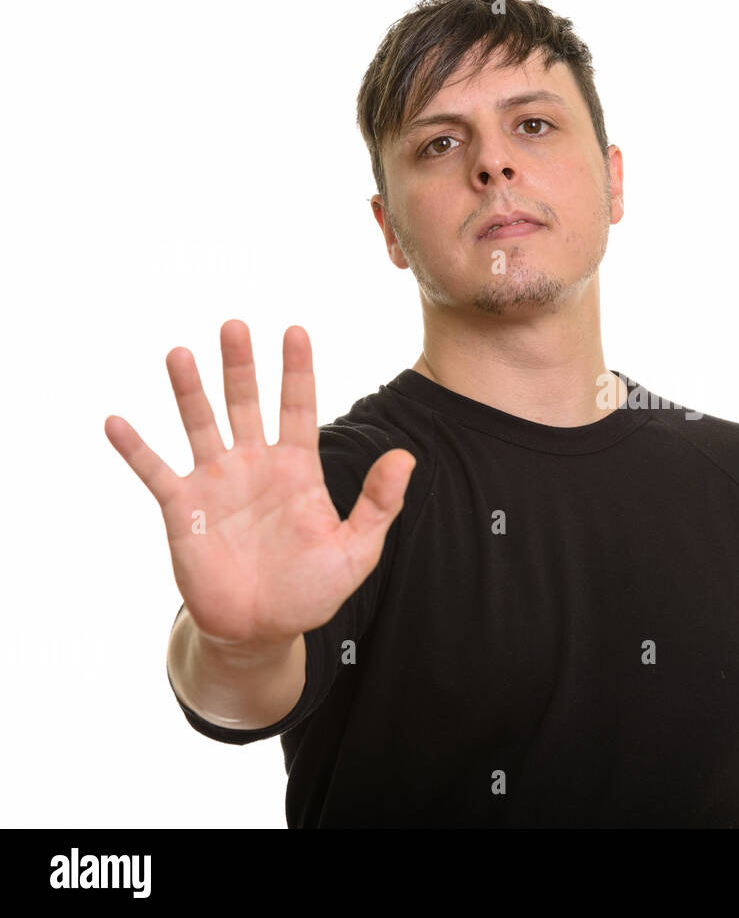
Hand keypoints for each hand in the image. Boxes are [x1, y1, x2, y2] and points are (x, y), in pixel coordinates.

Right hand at [105, 320, 414, 649]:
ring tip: (180, 354)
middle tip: (235, 325)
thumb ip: (379, 503)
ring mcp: (216, 482)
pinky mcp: (182, 508)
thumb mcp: (356, 549)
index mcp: (297, 468)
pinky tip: (116, 421)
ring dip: (189, 391)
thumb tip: (406, 457)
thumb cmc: (311, 589)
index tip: (295, 330)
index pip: (298, 407)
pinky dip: (136, 448)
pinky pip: (156, 471)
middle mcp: (254, 464)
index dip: (297, 370)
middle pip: (246, 403)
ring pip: (200, 424)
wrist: (261, 629)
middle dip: (240, 365)